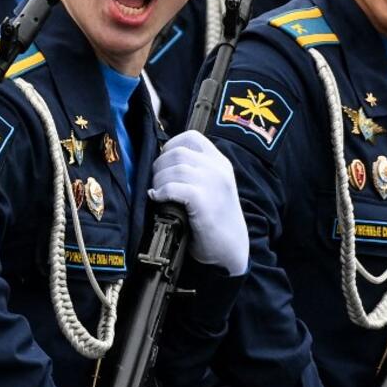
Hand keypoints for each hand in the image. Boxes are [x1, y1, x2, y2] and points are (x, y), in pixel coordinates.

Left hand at [148, 130, 248, 275]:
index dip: (170, 146)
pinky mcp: (204, 201)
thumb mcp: (211, 187)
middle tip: (156, 182)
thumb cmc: (215, 221)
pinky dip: (161, 192)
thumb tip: (160, 164)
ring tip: (157, 192)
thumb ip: (195, 172)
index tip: (163, 162)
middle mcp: (218, 169)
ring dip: (159, 180)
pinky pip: (174, 187)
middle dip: (159, 166)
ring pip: (175, 167)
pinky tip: (158, 199)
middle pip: (178, 152)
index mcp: (220, 162)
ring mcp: (213, 184)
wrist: (230, 249)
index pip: (191, 137)